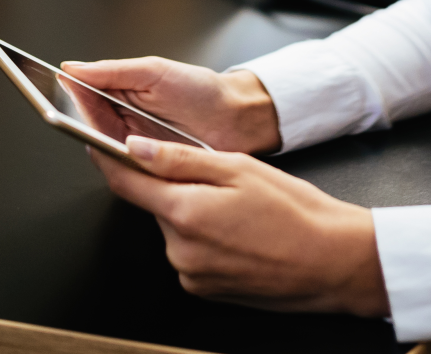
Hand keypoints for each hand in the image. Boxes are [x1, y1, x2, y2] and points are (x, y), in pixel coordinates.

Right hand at [61, 57, 280, 153]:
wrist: (239, 119)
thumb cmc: (202, 91)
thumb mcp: (155, 71)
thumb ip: (112, 71)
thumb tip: (72, 68)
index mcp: (120, 93)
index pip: (82, 96)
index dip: (66, 95)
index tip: (51, 92)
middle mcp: (122, 121)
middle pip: (86, 124)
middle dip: (78, 121)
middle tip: (77, 115)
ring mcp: (134, 146)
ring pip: (101, 148)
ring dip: (99, 143)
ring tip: (98, 133)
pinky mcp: (147, 169)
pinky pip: (123, 169)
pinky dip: (118, 164)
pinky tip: (117, 156)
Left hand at [89, 137, 387, 314]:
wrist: (332, 262)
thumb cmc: (296, 214)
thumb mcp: (238, 168)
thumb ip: (178, 158)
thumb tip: (135, 148)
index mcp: (184, 212)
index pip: (125, 182)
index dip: (107, 158)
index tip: (97, 141)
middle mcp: (179, 249)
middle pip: (156, 204)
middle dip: (175, 186)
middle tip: (216, 178)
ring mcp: (190, 273)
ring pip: (175, 228)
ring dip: (193, 213)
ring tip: (239, 210)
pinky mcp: (204, 289)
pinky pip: (190, 254)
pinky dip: (205, 238)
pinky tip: (239, 233)